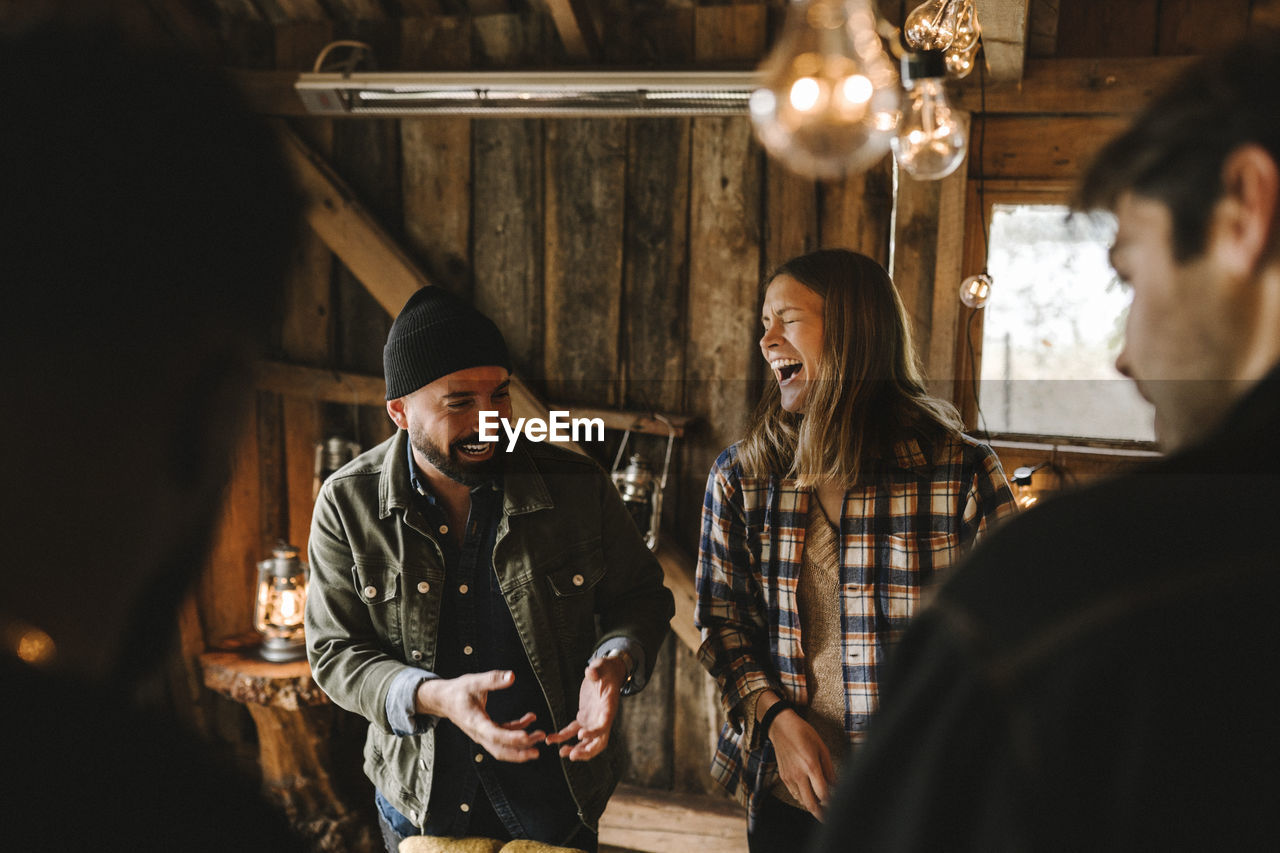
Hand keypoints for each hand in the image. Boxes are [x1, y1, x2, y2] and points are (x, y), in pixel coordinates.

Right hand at [414, 670, 544, 762]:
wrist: (443, 699)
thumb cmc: (457, 690)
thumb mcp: (474, 681)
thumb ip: (493, 679)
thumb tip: (512, 676)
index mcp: (475, 722)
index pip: (494, 734)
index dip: (511, 737)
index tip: (526, 736)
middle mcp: (479, 733)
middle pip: (500, 750)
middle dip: (520, 751)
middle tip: (539, 746)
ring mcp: (483, 734)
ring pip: (503, 747)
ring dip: (522, 744)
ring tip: (540, 735)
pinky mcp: (486, 731)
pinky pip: (503, 736)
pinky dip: (517, 731)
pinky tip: (530, 720)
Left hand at [545, 655, 626, 760]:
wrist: (607, 671)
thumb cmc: (606, 668)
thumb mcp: (602, 666)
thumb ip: (596, 670)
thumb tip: (590, 672)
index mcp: (609, 706)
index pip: (604, 724)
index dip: (595, 733)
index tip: (580, 735)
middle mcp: (603, 717)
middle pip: (599, 741)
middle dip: (587, 751)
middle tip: (572, 755)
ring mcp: (593, 719)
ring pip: (586, 741)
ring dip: (576, 749)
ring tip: (561, 753)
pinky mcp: (583, 717)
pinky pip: (573, 730)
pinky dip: (563, 737)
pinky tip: (551, 739)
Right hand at [768, 703, 835, 819]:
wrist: (780, 726)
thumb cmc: (803, 733)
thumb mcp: (821, 747)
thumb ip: (829, 769)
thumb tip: (836, 785)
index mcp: (810, 765)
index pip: (823, 793)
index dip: (831, 803)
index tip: (837, 805)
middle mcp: (798, 774)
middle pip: (810, 804)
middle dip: (821, 814)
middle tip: (829, 818)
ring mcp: (789, 777)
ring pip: (801, 801)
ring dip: (812, 806)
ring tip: (821, 806)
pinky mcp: (783, 777)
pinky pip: (794, 794)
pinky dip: (803, 798)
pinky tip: (809, 795)